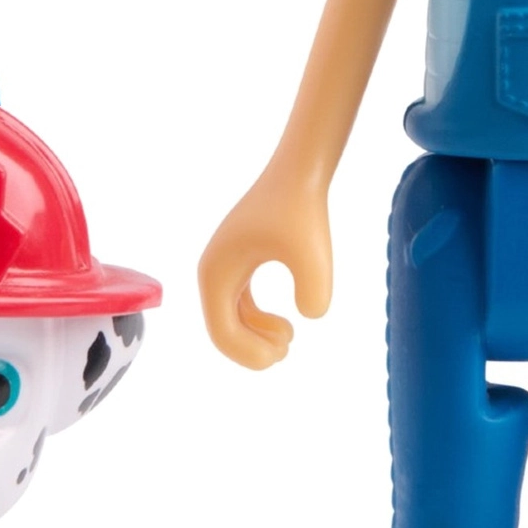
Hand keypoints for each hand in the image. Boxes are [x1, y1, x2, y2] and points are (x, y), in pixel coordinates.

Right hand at [198, 168, 332, 369]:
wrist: (297, 173)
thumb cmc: (301, 209)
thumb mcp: (313, 251)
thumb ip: (314, 288)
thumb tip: (310, 315)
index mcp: (216, 273)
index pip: (221, 331)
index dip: (248, 354)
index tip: (285, 354)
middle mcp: (213, 272)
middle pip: (221, 329)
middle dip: (252, 349)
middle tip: (288, 350)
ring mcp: (226, 267)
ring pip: (229, 318)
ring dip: (255, 337)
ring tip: (290, 338)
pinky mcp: (241, 262)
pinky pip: (240, 305)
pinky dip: (258, 320)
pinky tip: (288, 322)